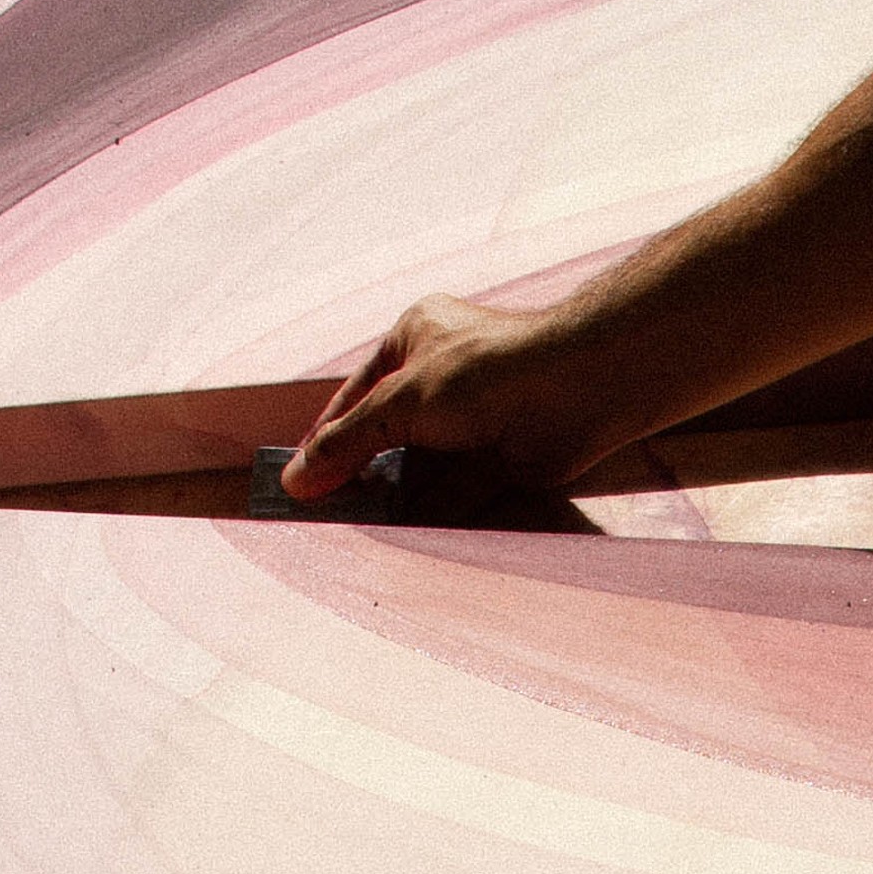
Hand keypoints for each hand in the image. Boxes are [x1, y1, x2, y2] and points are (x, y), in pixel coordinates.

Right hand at [274, 294, 632, 499]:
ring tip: (354, 530)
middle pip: (388, 432)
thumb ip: (346, 443)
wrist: (576, 387)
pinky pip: (457, 491)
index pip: (355, 394)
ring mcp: (475, 418)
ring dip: (395, 497)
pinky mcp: (501, 458)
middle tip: (324, 511)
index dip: (326, 437)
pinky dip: (432, 512)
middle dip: (360, 471)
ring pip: (423, 465)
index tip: (299, 481)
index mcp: (414, 338)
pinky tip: (401, 535)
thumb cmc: (484, 371)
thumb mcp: (398, 401)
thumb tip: (296, 480)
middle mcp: (444, 375)